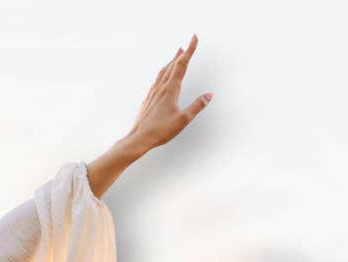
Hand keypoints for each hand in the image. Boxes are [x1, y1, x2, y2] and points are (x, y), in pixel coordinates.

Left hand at [128, 34, 210, 149]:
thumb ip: (197, 106)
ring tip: (176, 55)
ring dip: (171, 62)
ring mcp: (153, 93)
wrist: (139, 138)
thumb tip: (209, 95)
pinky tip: (163, 77)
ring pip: (163, 72)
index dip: (189, 51)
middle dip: (181, 54)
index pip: (182, 65)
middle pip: (172, 65)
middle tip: (187, 44)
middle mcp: (160, 88)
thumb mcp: (183, 119)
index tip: (193, 38)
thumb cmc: (160, 130)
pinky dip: (163, 73)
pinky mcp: (148, 99)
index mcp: (170, 90)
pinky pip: (157, 80)